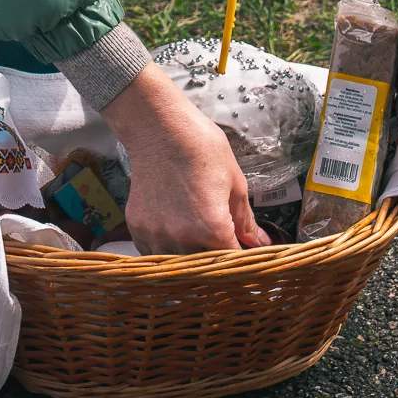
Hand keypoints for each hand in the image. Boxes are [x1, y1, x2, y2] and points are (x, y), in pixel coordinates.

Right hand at [101, 63, 268, 253]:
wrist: (159, 128)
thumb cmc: (201, 148)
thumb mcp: (234, 181)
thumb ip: (245, 219)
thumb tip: (258, 242)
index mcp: (212, 228)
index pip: (232, 262)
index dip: (242, 264)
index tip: (247, 264)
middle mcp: (182, 237)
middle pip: (204, 269)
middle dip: (217, 262)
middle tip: (222, 249)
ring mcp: (157, 234)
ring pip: (178, 264)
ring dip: (190, 259)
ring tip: (197, 241)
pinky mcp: (138, 227)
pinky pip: (154, 253)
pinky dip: (166, 251)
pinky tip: (175, 237)